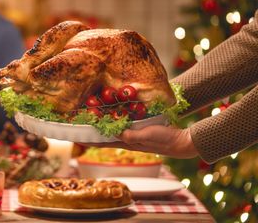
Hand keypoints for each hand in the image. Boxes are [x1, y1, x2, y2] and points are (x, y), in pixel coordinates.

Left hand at [84, 125, 198, 158]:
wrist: (181, 141)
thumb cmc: (164, 139)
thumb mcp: (148, 135)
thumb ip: (134, 135)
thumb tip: (119, 133)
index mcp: (126, 143)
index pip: (103, 143)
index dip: (89, 141)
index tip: (75, 138)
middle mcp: (127, 139)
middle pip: (104, 136)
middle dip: (92, 132)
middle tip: (79, 125)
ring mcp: (133, 134)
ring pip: (113, 130)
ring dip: (102, 126)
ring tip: (91, 119)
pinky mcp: (140, 128)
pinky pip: (124, 124)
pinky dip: (116, 120)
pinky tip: (113, 114)